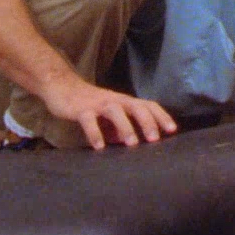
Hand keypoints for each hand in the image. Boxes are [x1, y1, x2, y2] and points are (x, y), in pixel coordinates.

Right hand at [42, 77, 177, 148]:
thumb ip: (122, 129)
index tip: (172, 131)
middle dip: (147, 122)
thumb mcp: (110, 118)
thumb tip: (136, 145)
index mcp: (125, 102)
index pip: (148, 105)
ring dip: (125, 127)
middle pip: (136, 106)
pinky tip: (99, 147)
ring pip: (115, 111)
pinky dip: (95, 133)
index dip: (161, 116)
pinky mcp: (81, 109)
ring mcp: (98, 104)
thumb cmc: (91, 106)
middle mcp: (115, 100)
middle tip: (155, 139)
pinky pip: (89, 120)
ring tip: (132, 144)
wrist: (62, 87)